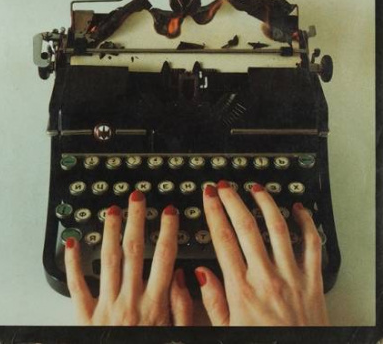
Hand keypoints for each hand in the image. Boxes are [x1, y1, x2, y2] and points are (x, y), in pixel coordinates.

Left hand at [64, 191, 192, 325]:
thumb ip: (183, 307)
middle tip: (136, 198)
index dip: (167, 231)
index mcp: (154, 304)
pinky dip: (73, 264)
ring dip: (110, 232)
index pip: (164, 257)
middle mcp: (130, 300)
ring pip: (108, 260)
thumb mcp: (179, 334)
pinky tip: (72, 243)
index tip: (168, 212)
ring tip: (111, 211)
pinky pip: (77, 287)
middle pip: (134, 251)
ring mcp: (106, 307)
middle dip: (136, 220)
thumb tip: (183, 276)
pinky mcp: (85, 317)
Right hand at [195, 182, 328, 325]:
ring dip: (265, 203)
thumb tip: (200, 274)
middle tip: (224, 185)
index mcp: (242, 290)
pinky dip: (306, 222)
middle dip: (233, 200)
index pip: (223, 239)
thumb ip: (212, 302)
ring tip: (256, 188)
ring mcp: (291, 277)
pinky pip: (312, 244)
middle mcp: (266, 278)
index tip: (208, 196)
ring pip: (278, 228)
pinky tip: (297, 209)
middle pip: (247, 227)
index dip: (214, 212)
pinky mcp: (313, 281)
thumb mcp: (226, 331)